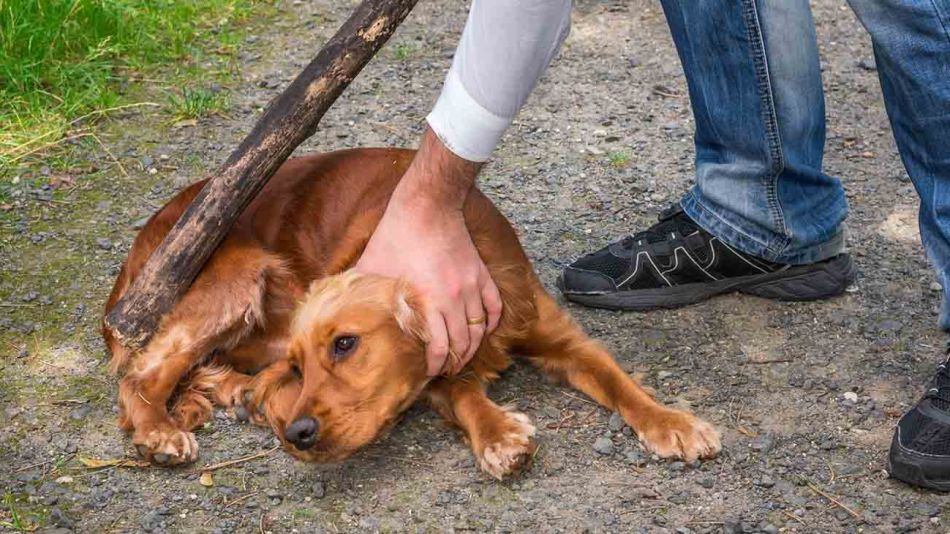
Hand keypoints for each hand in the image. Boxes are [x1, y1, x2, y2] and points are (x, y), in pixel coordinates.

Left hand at [355, 128, 501, 375]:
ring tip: (463, 356)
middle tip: (447, 369)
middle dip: (456, 361)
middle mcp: (454, 298)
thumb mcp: (371, 266)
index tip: (430, 372)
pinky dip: (490, 322)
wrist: (427, 205)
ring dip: (472, 346)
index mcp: (427, 300)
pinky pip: (493, 306)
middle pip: (464, 343)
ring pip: (480, 329)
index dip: (437, 365)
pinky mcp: (481, 274)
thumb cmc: (396, 234)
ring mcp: (471, 286)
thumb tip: (337, 309)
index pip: (440, 347)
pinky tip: (482, 330)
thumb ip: (359, 291)